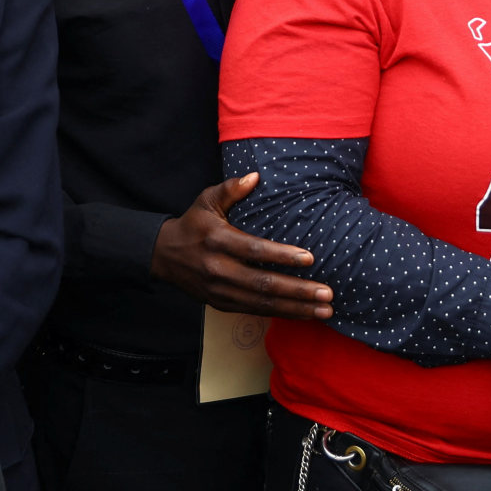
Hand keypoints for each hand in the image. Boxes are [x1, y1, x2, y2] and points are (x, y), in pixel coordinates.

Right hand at [151, 173, 334, 318]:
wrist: (163, 256)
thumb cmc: (193, 224)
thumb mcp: (206, 200)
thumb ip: (231, 189)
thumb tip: (256, 176)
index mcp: (218, 241)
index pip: (254, 250)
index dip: (282, 256)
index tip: (310, 259)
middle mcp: (219, 269)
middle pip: (263, 284)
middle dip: (298, 291)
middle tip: (327, 294)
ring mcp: (220, 291)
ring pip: (262, 303)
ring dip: (296, 309)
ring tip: (324, 310)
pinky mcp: (222, 304)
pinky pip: (256, 311)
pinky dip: (281, 314)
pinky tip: (303, 314)